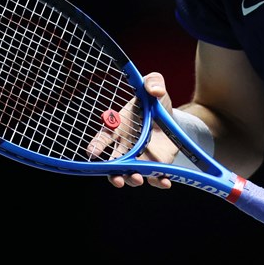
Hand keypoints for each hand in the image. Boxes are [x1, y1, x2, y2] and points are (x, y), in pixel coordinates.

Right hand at [86, 72, 178, 189]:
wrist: (171, 116)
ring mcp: (139, 158)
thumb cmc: (155, 103)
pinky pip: (154, 177)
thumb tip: (154, 89)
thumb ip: (152, 82)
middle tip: (117, 178)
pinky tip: (164, 182)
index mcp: (119, 128)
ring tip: (137, 179)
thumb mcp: (155, 87)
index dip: (96, 145)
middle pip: (113, 164)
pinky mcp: (155, 165)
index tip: (92, 153)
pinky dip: (158, 181)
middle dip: (113, 173)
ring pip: (130, 173)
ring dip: (132, 179)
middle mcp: (125, 146)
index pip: (103, 138)